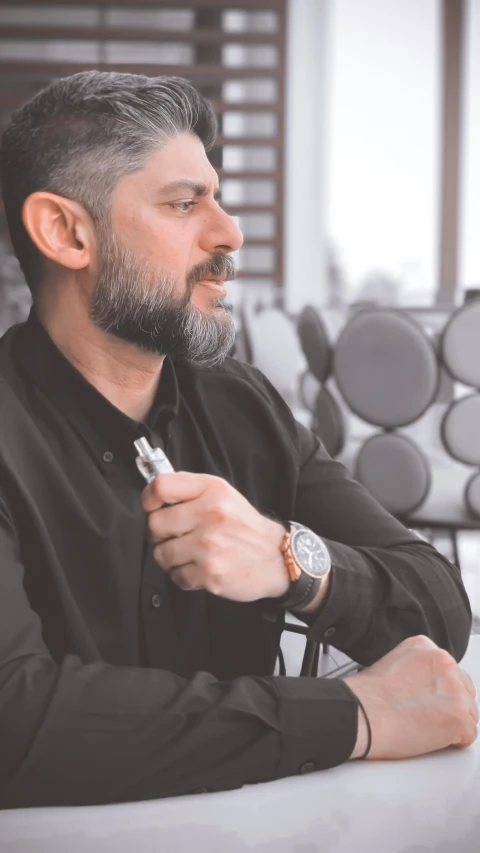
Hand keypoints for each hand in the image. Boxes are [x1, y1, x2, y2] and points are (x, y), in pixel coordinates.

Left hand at [140, 471, 289, 601]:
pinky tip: (199, 569)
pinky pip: (176, 576)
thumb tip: (153, 493)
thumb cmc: (244, 526)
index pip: (161, 486)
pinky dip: (183, 576)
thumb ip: (190, 491)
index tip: (153, 508)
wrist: (276, 558)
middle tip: (174, 537)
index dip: (148, 499)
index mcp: (212, 490)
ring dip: (170, 558)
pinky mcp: (210, 572)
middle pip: (154, 524)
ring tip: (189, 554)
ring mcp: (210, 545)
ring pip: (161, 554)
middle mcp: (211, 514)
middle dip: (159, 534)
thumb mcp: (223, 495)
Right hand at [345, 635, 478, 759]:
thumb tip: (424, 686)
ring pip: (469, 713)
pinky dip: (452, 742)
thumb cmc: (366, 696)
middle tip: (427, 716)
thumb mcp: (392, 663)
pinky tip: (430, 738)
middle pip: (464, 690)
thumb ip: (416, 670)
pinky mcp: (459, 718)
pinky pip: (468, 735)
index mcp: (426, 648)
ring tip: (425, 728)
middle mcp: (444, 664)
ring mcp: (455, 691)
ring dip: (451, 723)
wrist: (360, 714)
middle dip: (449, 705)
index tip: (428, 699)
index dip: (439, 690)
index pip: (449, 671)